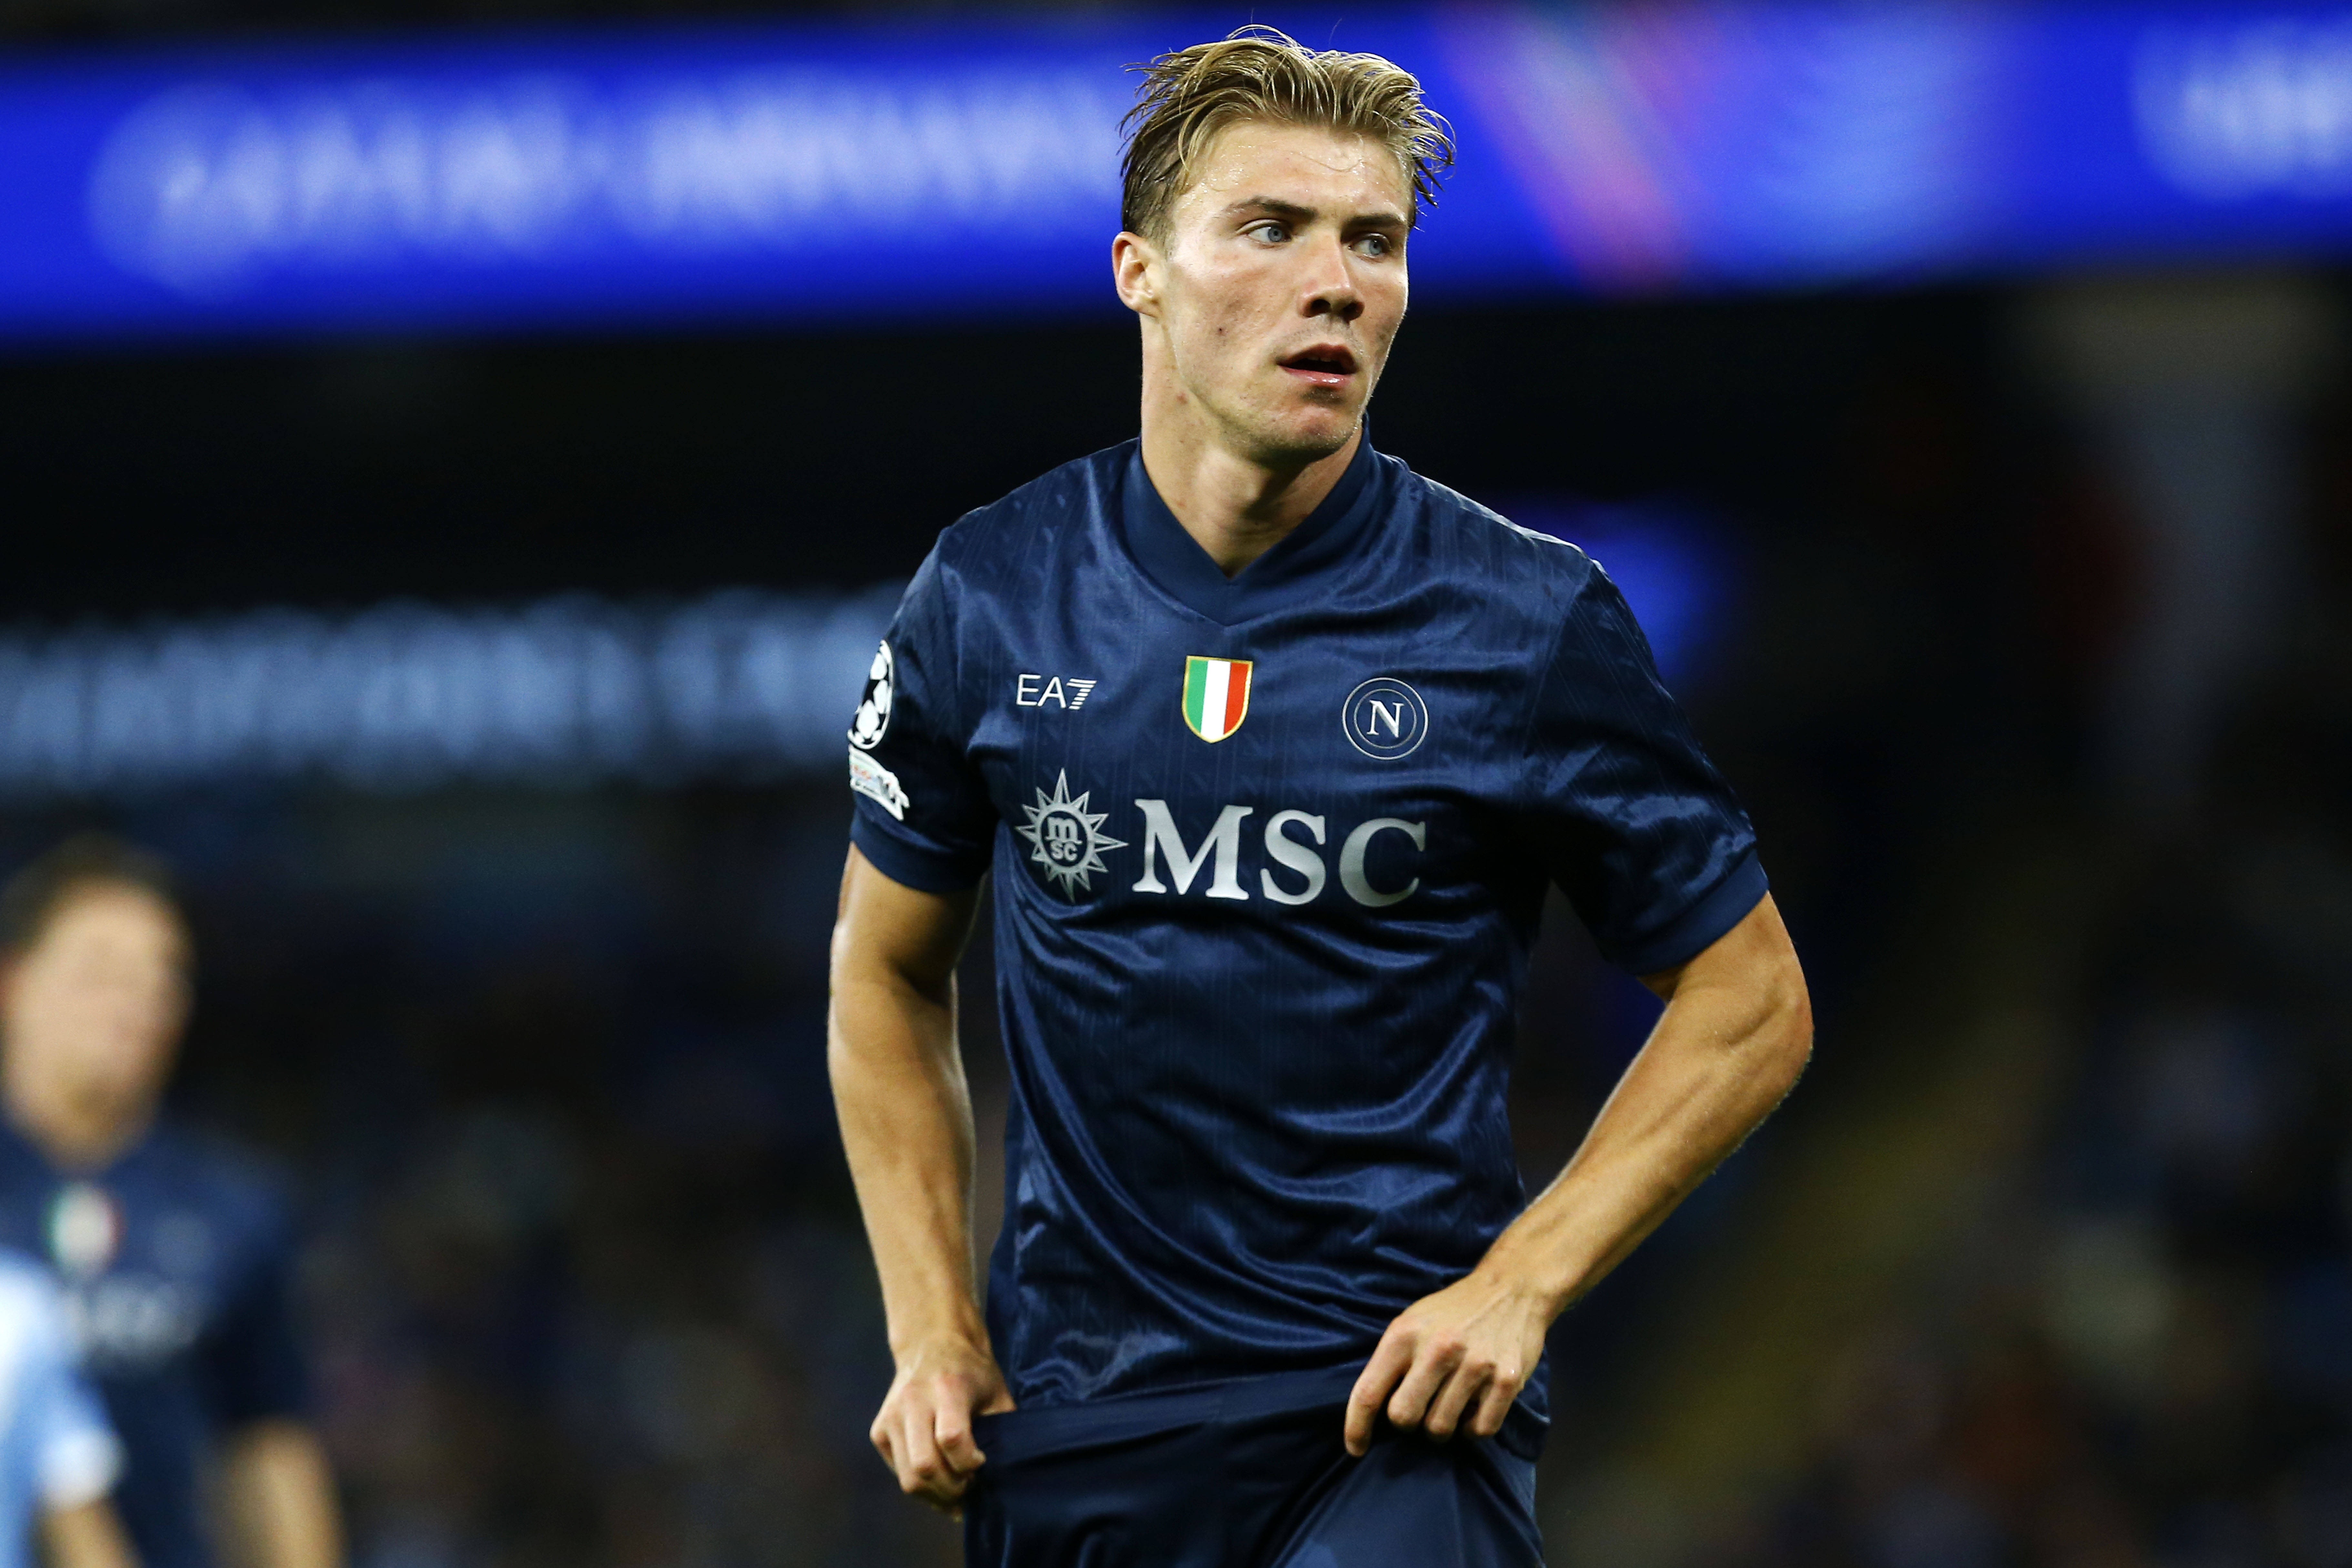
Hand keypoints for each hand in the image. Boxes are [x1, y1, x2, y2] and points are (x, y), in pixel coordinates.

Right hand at [870, 1335, 1016, 1514]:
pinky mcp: (879, 1431)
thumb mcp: (997, 1393)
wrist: (931, 1345)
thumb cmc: (973, 1372)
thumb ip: (1003, 1430)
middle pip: (924, 1465)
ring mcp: (891, 1417)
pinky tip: (938, 1478)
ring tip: (956, 1490)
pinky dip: (920, 1485)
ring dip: (935, 1495)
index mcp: (947, 1387)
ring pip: (908, 1478)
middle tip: (970, 1487)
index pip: (951, 1438)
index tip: (982, 1462)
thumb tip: (1005, 1474)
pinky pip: (898, 1472)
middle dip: (952, 1489)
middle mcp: (913, 1401)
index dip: (970, 1462)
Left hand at [1343, 1267, 1554, 1456]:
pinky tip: (1473, 1408)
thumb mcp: (1410, 1322)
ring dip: (1441, 1426)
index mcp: (1405, 1334)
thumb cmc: (1452, 1312)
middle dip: (1407, 1423)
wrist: (1510, 1288)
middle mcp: (1438, 1349)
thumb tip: (1371, 1412)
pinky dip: (1473, 1428)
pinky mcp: (1507, 1380)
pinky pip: (1480, 1430)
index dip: (1356, 1428)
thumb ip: (1391, 1362)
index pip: (1369, 1393)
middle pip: (1404, 1418)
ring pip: (1440, 1428)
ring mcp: (1475, 1366)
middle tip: (1419, 1409)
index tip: (1356, 1449)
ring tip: (1449, 1404)